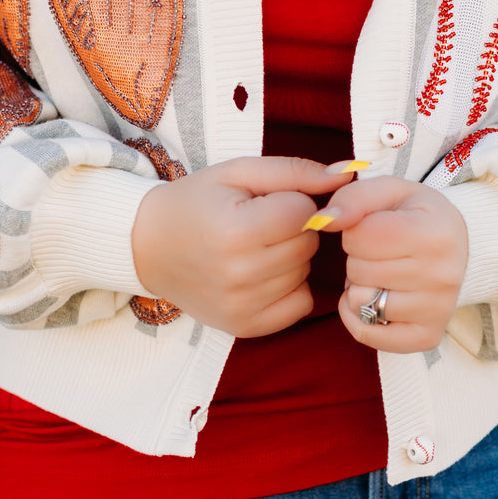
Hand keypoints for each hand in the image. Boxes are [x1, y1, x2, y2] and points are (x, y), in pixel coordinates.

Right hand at [48, 0, 182, 126]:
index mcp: (94, 42)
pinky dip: (168, 3)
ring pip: (144, 3)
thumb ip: (77, 31)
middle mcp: (117, 42)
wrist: (136, 115)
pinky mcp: (164, 53)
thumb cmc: (108, 83)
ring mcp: (142, 46)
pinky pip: (168, 22)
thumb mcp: (86, 60)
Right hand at [130, 157, 356, 337]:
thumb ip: (296, 171)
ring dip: (291, 257)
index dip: (290, 200)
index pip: (304, 212)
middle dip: (294, 228)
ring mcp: (242, 305)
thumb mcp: (238, 172)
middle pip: (308, 245)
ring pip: (306, 272)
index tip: (262, 202)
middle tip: (259, 224)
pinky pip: (300, 305)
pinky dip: (290, 287)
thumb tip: (349, 172)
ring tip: (255, 247)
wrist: (148, 246)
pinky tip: (262, 274)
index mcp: (236, 231)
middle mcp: (240, 274)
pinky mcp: (245, 327)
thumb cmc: (196, 202)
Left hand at [314, 178, 468, 352]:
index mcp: (433, 234)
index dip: (354, 231)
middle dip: (357, 258)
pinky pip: (368, 335)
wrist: (460, 243)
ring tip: (380, 274)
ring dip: (358, 286)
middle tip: (380, 252)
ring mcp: (437, 310)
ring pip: (360, 302)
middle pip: (358, 270)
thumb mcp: (390, 191)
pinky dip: (357, 317)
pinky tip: (369, 299)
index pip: (360, 237)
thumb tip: (323, 220)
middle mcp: (441, 275)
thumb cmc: (417, 215)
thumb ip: (353, 198)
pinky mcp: (427, 336)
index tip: (373, 228)